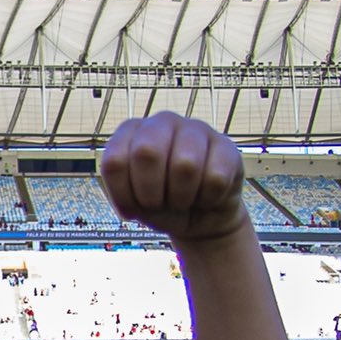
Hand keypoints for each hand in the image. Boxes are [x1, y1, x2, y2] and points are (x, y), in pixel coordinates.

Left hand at [98, 112, 248, 245]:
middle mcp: (161, 122)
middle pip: (147, 153)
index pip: (115, 161)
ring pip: (186, 165)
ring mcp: (195, 128)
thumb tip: (130, 191)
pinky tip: (206, 196)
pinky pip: (215, 178)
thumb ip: (124, 193)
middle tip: (158, 203)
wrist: (200, 218)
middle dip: (151, 192)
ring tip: (183, 200)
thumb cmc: (160, 204)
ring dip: (181, 198)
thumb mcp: (133, 204)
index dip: (123, 194)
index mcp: (131, 132)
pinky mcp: (226, 145)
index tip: (134, 204)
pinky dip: (207, 199)